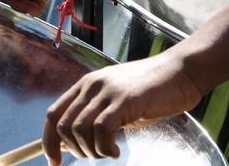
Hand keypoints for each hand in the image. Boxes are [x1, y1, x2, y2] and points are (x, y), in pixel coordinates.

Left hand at [42, 53, 202, 163]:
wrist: (181, 71)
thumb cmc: (152, 89)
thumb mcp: (117, 100)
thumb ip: (97, 114)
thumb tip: (76, 140)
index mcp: (86, 85)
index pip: (53, 114)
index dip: (48, 141)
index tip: (53, 161)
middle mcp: (91, 85)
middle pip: (63, 125)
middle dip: (74, 150)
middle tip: (94, 156)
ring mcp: (107, 91)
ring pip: (80, 130)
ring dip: (91, 151)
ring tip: (108, 152)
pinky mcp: (124, 100)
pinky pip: (101, 130)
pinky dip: (105, 147)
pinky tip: (116, 150)